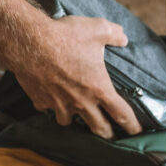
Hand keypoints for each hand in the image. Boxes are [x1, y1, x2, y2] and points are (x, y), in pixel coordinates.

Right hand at [4, 15, 141, 139]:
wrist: (29, 42)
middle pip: (98, 128)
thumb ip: (114, 34)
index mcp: (99, 88)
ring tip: (76, 115)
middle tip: (110, 136)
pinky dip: (49, 106)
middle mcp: (81, 102)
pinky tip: (49, 99)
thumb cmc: (65, 36)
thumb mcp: (97, 29)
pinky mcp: (40, 101)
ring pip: (69, 122)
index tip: (137, 133)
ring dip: (74, 120)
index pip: (121, 114)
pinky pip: (47, 108)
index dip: (132, 126)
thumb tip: (123, 38)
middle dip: (107, 134)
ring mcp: (59, 104)